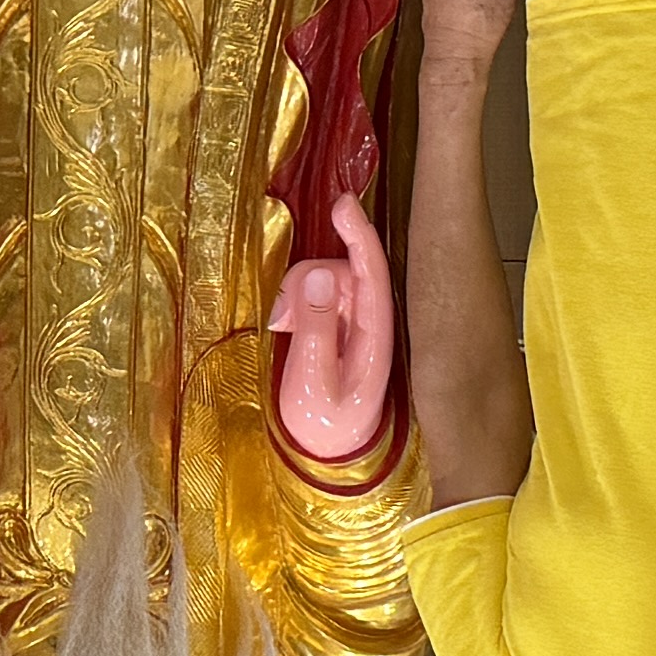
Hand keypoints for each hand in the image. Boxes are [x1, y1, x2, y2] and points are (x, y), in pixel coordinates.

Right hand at [270, 195, 395, 461]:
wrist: (327, 452)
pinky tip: (283, 326)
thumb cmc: (323, 427)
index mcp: (376, 338)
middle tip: (278, 319)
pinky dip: (296, 302)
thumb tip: (320, 272)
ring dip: (297, 294)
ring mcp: (356, 324)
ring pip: (326, 281)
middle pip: (344, 272)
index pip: (373, 275)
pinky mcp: (339, 326)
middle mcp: (372, 324)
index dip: (361, 236)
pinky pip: (318, 295)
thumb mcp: (312, 385)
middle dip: (306, 280)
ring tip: (279, 327)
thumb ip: (316, 330)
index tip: (343, 204)